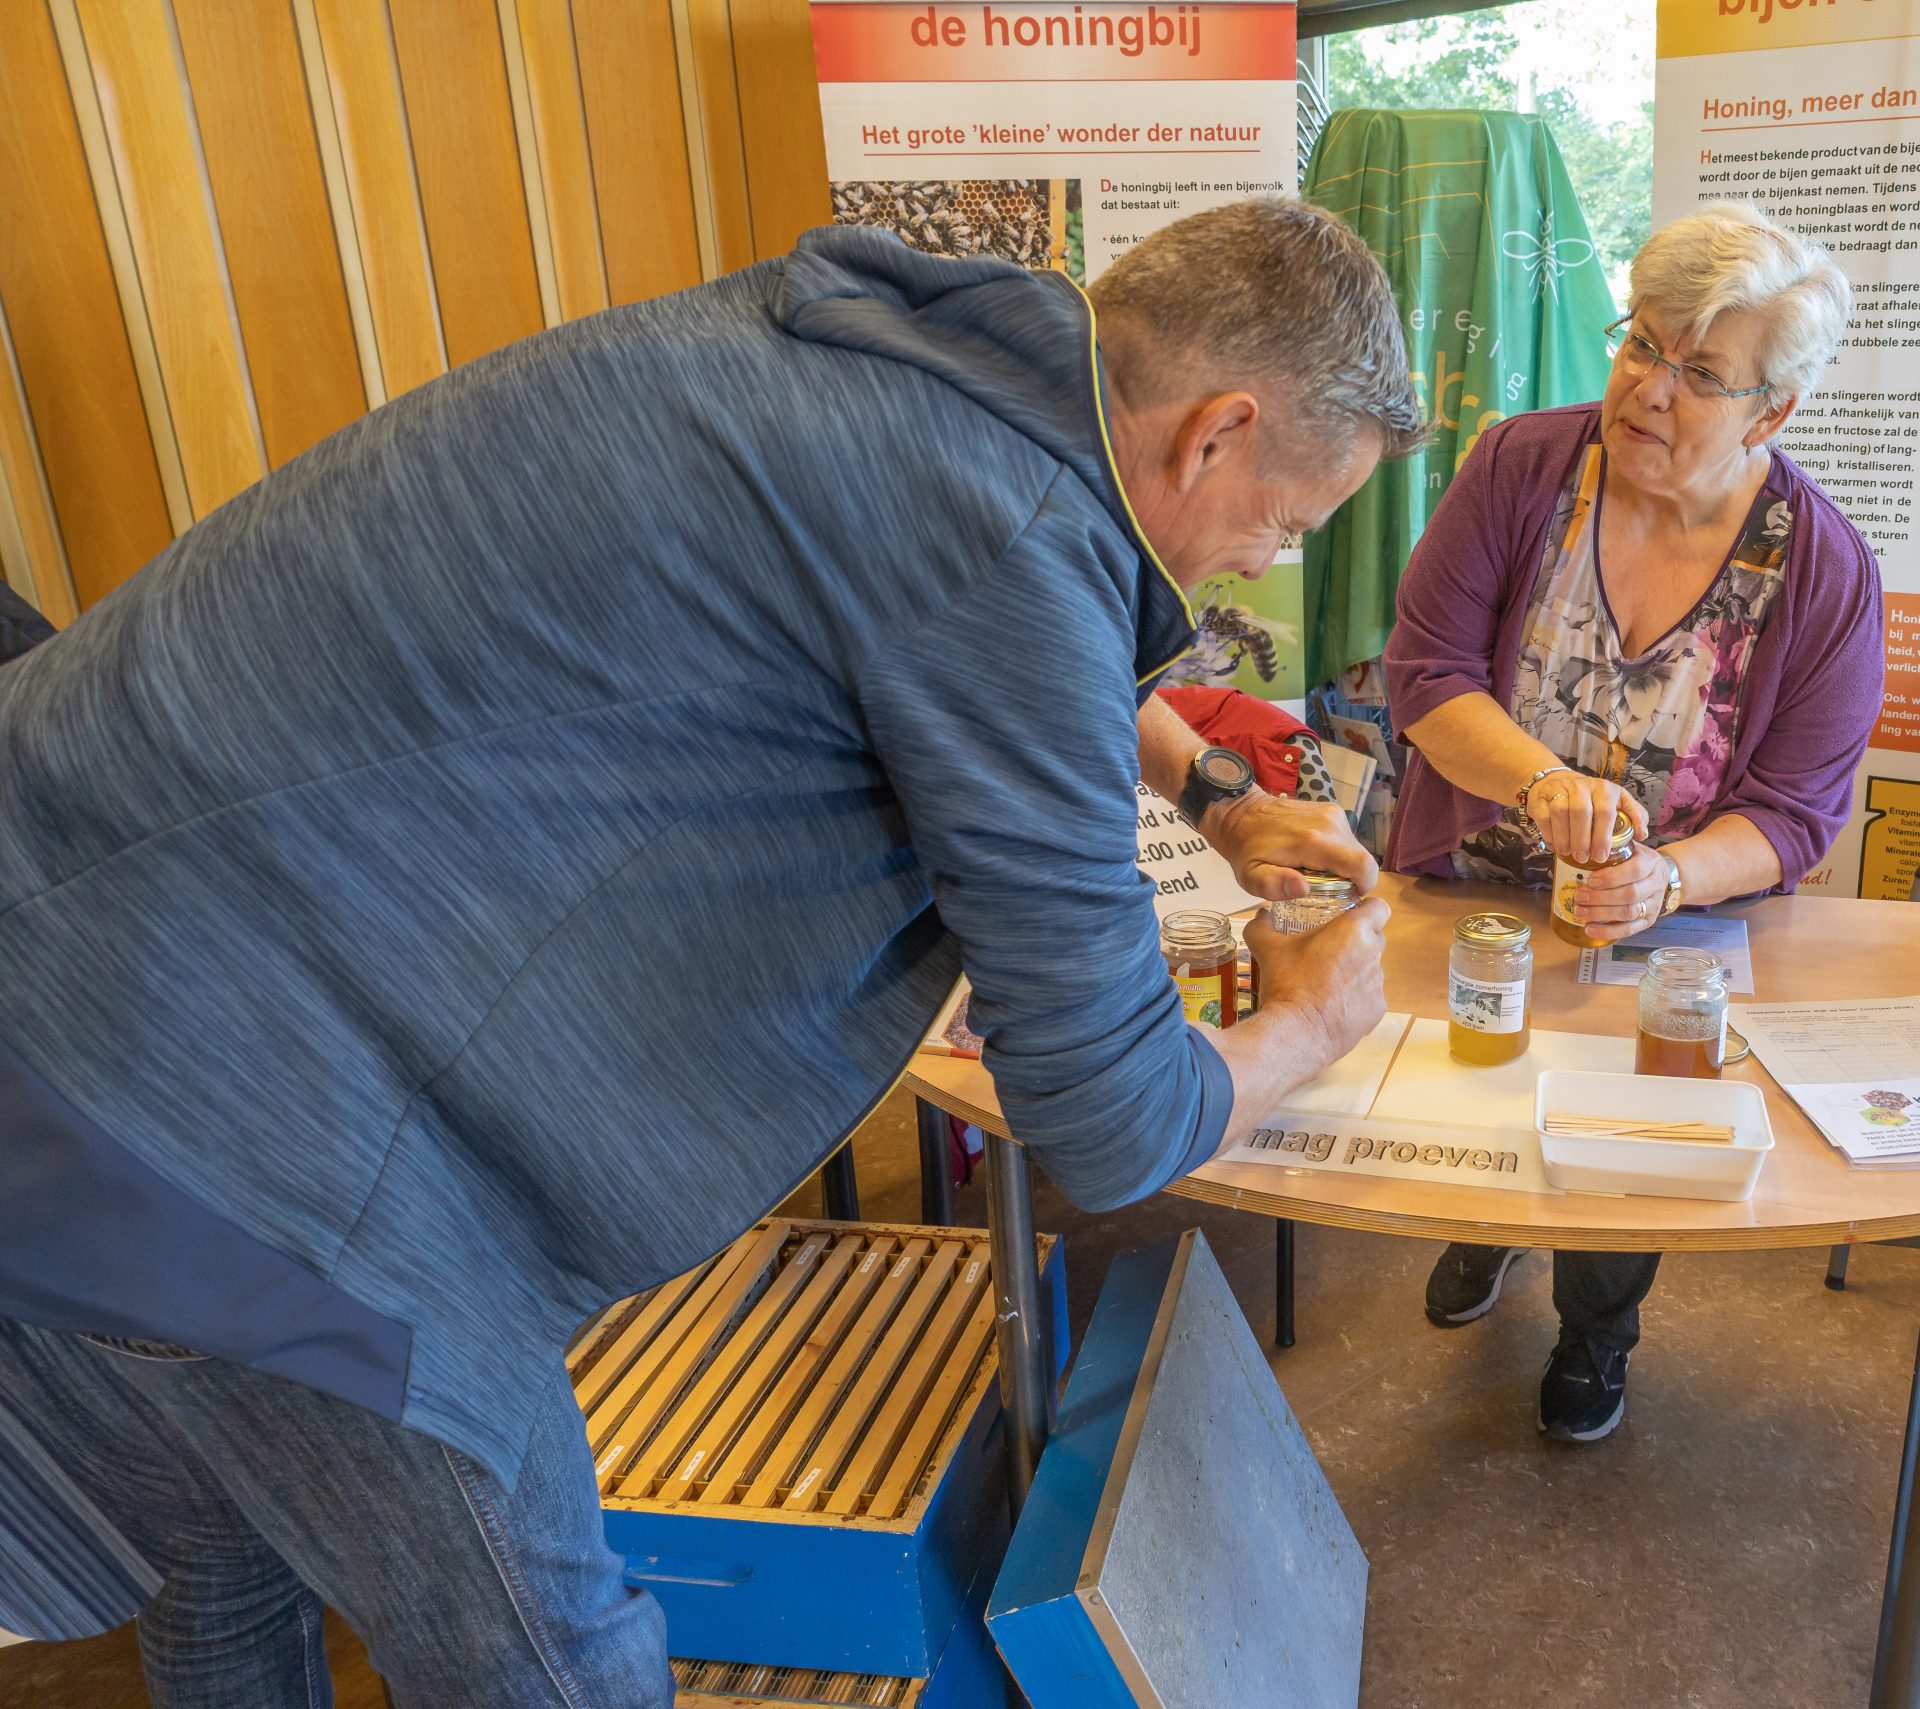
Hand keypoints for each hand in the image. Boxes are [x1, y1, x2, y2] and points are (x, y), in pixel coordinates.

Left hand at [1204, 791, 1379, 900]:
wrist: (1242, 813)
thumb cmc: (1246, 851)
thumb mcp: (1251, 877)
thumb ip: (1274, 885)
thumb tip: (1304, 888)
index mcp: (1314, 842)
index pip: (1362, 866)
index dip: (1363, 886)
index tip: (1347, 897)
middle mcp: (1331, 824)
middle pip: (1362, 859)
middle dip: (1351, 879)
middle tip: (1327, 890)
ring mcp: (1333, 814)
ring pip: (1356, 849)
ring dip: (1344, 866)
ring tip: (1317, 874)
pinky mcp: (1331, 810)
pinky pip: (1346, 839)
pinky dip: (1338, 853)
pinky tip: (1315, 859)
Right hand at [1245, 897, 1389, 1067]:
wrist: (1297, 1033)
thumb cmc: (1287, 984)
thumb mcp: (1266, 948)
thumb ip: (1261, 925)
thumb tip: (1261, 915)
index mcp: (1353, 930)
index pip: (1379, 907)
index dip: (1367, 908)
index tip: (1350, 915)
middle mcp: (1373, 954)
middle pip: (1375, 938)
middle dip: (1357, 940)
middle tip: (1329, 948)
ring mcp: (1377, 984)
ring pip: (1371, 968)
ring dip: (1354, 970)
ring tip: (1326, 981)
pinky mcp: (1377, 1010)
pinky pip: (1369, 996)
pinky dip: (1355, 998)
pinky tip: (1332, 1005)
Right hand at [1522, 770, 1648, 865]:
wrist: (1559, 781)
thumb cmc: (1592, 799)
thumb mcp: (1617, 801)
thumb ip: (1633, 815)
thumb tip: (1642, 834)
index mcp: (1604, 789)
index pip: (1605, 811)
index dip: (1603, 836)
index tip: (1602, 856)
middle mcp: (1582, 786)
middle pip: (1581, 812)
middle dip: (1582, 839)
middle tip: (1583, 858)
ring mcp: (1560, 789)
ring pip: (1561, 813)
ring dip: (1565, 837)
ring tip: (1568, 853)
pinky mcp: (1542, 797)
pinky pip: (1544, 816)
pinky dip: (1550, 833)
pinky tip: (1555, 845)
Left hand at [1566, 845, 1667, 943]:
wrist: (1662, 875)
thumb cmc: (1637, 860)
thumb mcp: (1630, 847)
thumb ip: (1612, 847)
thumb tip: (1581, 848)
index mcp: (1651, 863)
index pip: (1635, 870)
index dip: (1612, 877)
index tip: (1591, 880)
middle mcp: (1655, 884)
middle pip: (1630, 894)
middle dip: (1601, 897)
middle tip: (1579, 896)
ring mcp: (1653, 905)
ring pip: (1629, 913)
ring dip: (1601, 914)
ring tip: (1580, 911)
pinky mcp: (1648, 921)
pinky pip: (1629, 930)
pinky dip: (1608, 931)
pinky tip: (1590, 928)